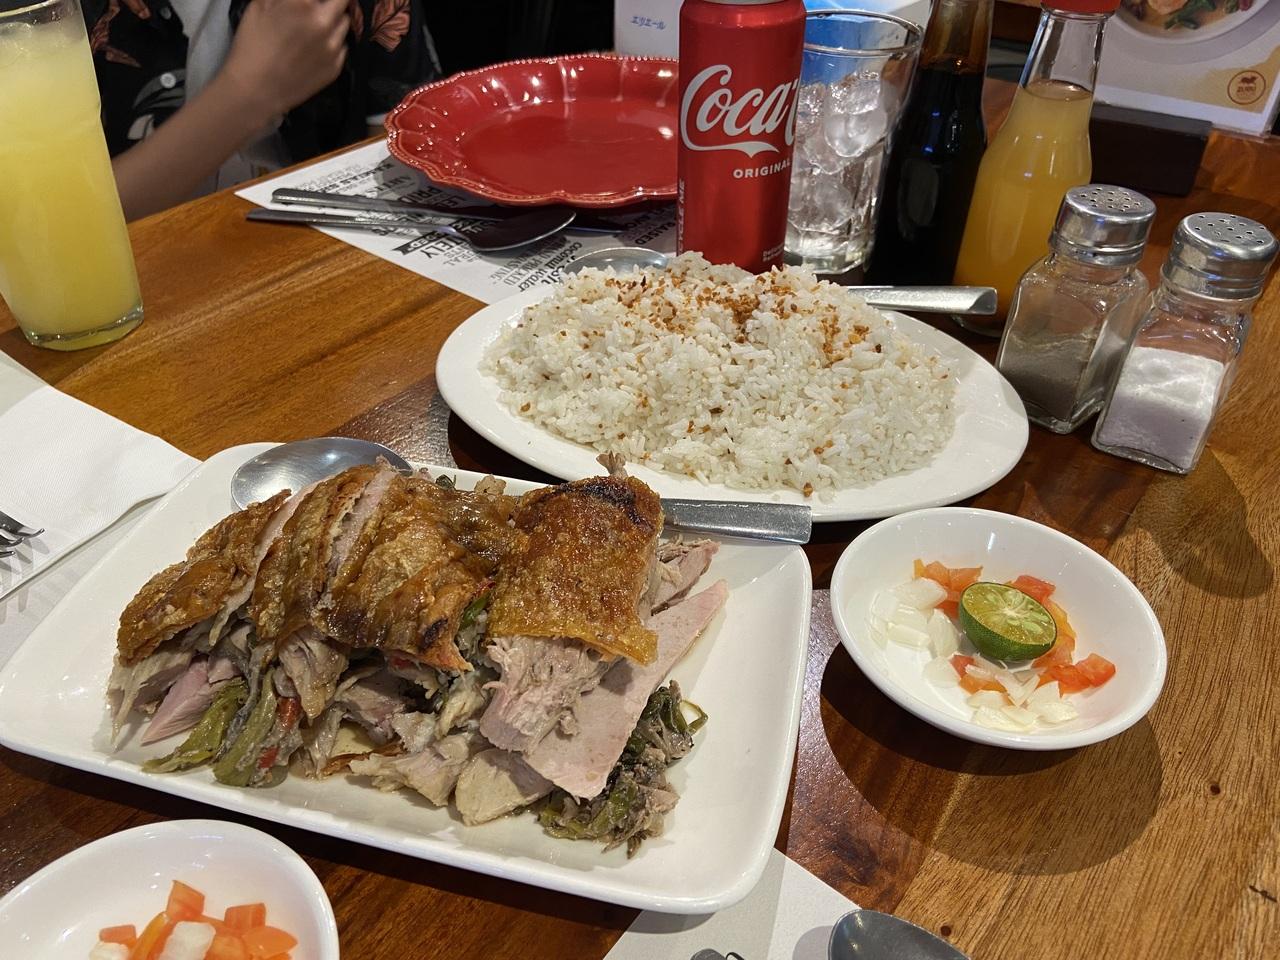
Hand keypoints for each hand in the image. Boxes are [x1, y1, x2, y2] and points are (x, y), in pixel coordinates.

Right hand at [220, 0, 350, 121]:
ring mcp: (334, 46)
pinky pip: (342, 45)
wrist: (256, 91)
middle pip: (343, 0)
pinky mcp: (337, 66)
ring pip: (344, 22)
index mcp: (304, 3)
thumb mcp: (259, 5)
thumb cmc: (252, 44)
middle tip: (318, 6)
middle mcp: (325, 22)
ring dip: (334, 18)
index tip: (308, 1)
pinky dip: (333, 41)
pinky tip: (316, 47)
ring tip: (316, 25)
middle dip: (332, 0)